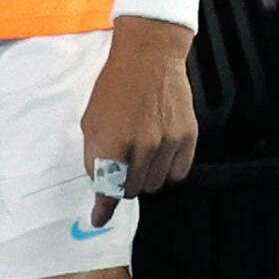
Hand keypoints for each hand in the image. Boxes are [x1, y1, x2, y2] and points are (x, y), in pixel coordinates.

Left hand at [82, 19, 199, 224]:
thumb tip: (101, 183)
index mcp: (112, 142)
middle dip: (124, 184)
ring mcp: (168, 142)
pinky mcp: (188, 137)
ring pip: (156, 183)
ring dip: (146, 177)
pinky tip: (161, 156)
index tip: (100, 219)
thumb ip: (95, 155)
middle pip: (133, 189)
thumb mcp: (91, 121)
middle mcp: (141, 146)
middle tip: (123, 168)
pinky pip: (178, 172)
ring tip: (142, 157)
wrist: (149, 59)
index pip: (108, 188)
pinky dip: (167, 171)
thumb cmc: (115, 88)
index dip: (104, 209)